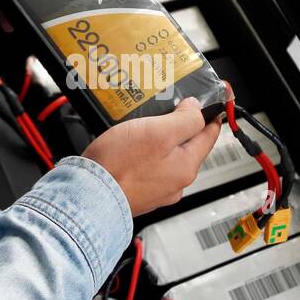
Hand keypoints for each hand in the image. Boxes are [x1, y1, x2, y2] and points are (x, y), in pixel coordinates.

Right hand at [83, 98, 222, 217]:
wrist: (88, 195)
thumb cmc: (119, 166)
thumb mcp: (158, 132)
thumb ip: (184, 119)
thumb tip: (195, 109)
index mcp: (186, 166)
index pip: (209, 135)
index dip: (210, 115)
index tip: (212, 104)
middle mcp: (175, 182)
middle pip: (187, 146)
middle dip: (180, 127)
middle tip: (171, 107)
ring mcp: (156, 190)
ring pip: (165, 157)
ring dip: (159, 141)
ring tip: (144, 126)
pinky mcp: (138, 192)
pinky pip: (147, 167)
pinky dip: (143, 155)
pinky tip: (129, 147)